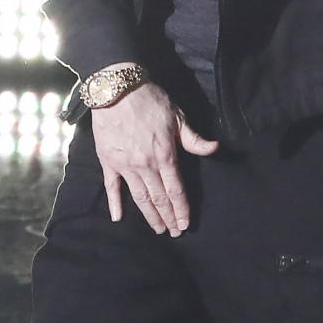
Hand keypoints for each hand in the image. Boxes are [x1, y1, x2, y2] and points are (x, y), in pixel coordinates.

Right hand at [88, 80, 218, 236]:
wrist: (116, 90)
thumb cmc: (150, 101)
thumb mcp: (178, 117)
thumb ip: (194, 139)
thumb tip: (214, 148)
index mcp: (165, 156)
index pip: (176, 190)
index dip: (181, 209)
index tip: (185, 224)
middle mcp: (146, 166)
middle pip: (159, 198)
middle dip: (168, 217)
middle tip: (174, 232)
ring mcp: (125, 166)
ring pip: (139, 197)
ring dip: (149, 215)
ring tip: (157, 229)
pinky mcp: (108, 162)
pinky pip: (112, 187)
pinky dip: (114, 203)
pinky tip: (118, 217)